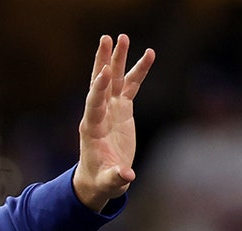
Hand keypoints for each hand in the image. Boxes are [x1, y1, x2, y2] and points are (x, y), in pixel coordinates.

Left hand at [73, 34, 154, 211]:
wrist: (101, 178)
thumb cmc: (102, 181)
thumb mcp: (109, 182)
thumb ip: (116, 178)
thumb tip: (127, 176)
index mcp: (92, 128)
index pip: (94, 104)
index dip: (98, 90)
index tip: (104, 73)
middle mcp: (99, 114)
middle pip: (99, 83)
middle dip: (103, 62)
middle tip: (107, 39)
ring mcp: (110, 109)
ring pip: (114, 79)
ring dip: (119, 59)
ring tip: (123, 37)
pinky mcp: (122, 109)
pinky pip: (130, 85)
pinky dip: (138, 71)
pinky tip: (149, 54)